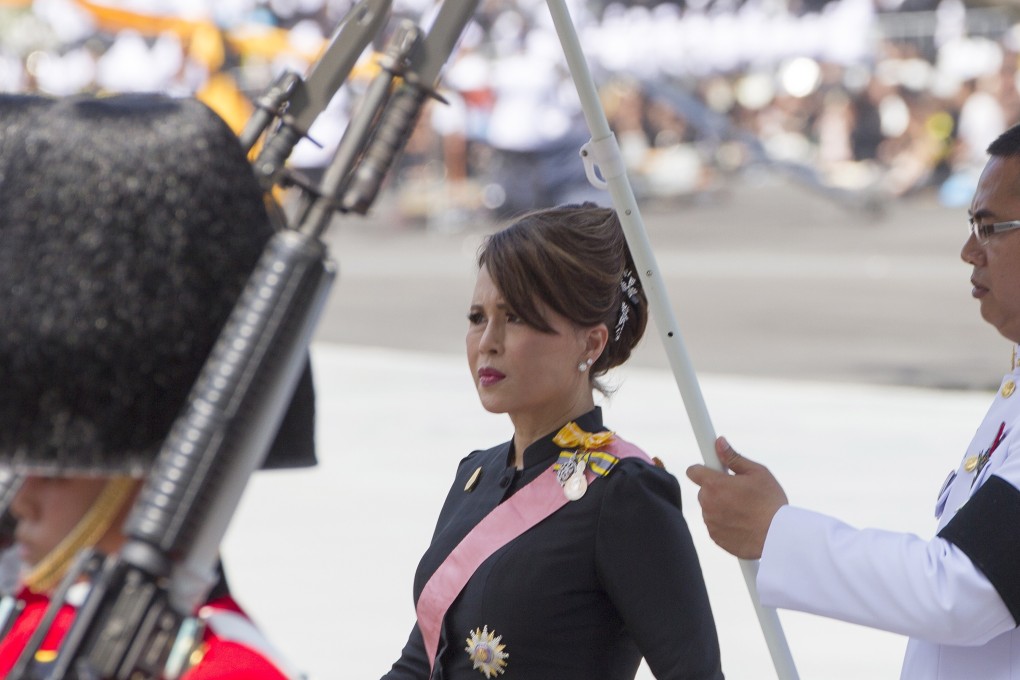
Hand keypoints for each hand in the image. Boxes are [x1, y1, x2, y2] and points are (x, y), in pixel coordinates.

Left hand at [685, 437, 787, 559]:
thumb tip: (719, 442)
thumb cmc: (771, 503)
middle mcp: (708, 504)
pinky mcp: (715, 537)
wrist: (779, 537)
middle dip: (717, 489)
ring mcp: (710, 522)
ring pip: (709, 508)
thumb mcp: (757, 473)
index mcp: (715, 485)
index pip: (693, 471)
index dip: (703, 469)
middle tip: (738, 491)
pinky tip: (743, 523)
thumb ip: (734, 457)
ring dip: (721, 507)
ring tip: (745, 509)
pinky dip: (725, 523)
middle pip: (704, 491)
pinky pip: (715, 525)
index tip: (713, 470)